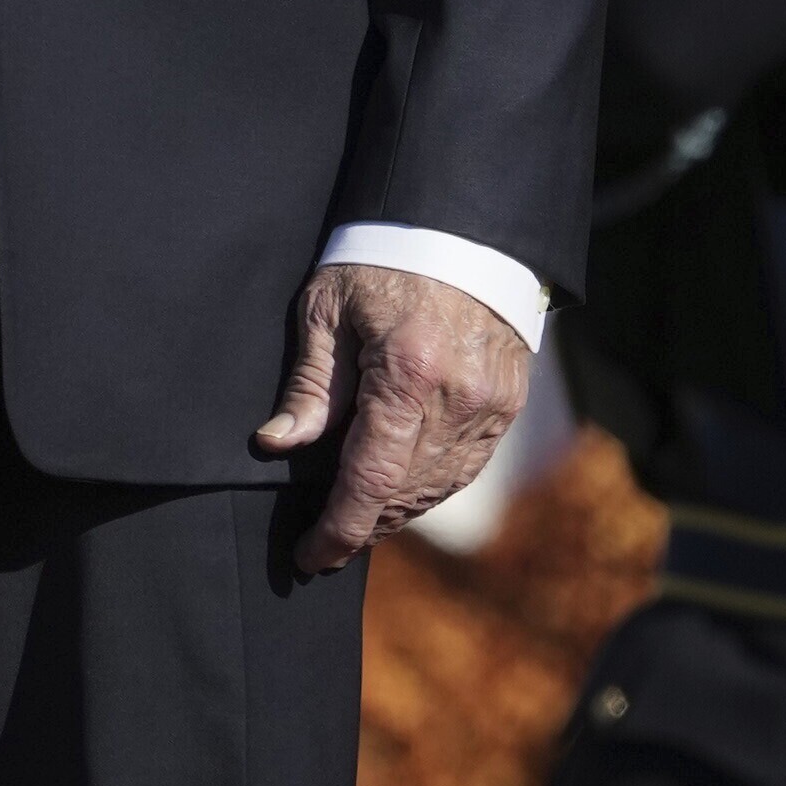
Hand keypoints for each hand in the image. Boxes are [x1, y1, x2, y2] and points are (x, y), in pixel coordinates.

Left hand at [252, 261, 533, 578]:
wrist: (461, 230)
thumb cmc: (380, 261)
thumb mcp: (326, 310)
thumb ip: (309, 386)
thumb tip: (277, 445)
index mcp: (406, 372)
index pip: (369, 477)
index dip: (339, 527)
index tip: (310, 555)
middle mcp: (457, 397)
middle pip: (405, 492)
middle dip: (362, 526)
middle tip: (323, 544)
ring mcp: (490, 404)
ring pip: (440, 487)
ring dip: (396, 514)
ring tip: (356, 523)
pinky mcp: (508, 404)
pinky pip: (467, 467)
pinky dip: (431, 488)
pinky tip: (401, 494)